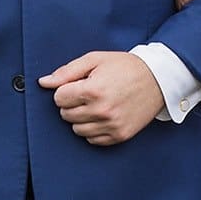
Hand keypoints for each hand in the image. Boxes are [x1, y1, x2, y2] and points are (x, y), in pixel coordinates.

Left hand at [38, 52, 165, 145]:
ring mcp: (111, 125)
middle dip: (72, 103)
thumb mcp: (95, 60)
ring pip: (76, 130)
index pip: (59, 98)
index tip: (77, 84)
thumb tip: (43, 82)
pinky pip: (92, 140)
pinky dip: (93, 129)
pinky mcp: (120, 135)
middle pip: (66, 114)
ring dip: (81, 117)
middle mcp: (101, 111)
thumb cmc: (125, 66)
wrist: (157, 79)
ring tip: (95, 104)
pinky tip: (102, 115)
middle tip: (87, 93)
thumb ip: (67, 72)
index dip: (65, 90)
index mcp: (93, 90)